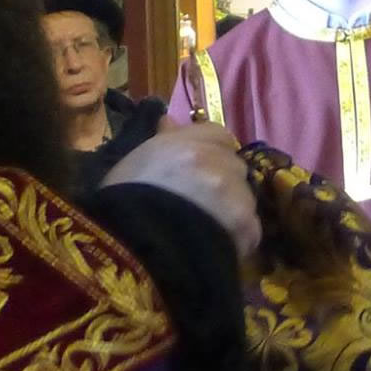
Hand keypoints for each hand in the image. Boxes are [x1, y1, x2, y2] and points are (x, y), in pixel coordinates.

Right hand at [102, 122, 258, 259]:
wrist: (132, 249)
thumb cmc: (120, 204)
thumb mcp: (133, 164)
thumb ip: (161, 142)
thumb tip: (170, 121)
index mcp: (189, 144)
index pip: (218, 135)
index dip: (211, 149)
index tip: (198, 166)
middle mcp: (218, 163)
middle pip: (234, 166)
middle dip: (222, 180)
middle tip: (199, 201)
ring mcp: (236, 195)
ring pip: (243, 198)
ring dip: (231, 209)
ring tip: (205, 229)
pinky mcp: (247, 227)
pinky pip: (249, 229)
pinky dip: (236, 238)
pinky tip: (215, 247)